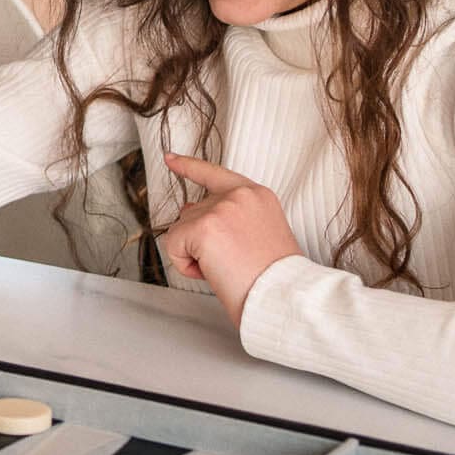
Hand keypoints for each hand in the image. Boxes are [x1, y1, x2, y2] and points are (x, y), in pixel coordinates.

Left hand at [155, 154, 299, 326]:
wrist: (284, 296)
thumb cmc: (274, 278)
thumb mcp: (259, 235)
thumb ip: (226, 217)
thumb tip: (188, 210)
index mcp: (257, 195)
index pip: (215, 174)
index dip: (189, 167)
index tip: (170, 159)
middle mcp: (239, 196)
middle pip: (193, 213)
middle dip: (200, 242)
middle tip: (231, 263)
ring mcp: (220, 209)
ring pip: (181, 230)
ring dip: (194, 255)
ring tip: (226, 269)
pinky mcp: (203, 227)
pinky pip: (173, 246)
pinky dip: (185, 265)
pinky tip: (210, 273)